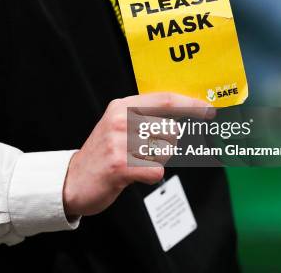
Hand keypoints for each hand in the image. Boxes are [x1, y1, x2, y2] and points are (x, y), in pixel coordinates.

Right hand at [63, 93, 214, 216]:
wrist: (72, 180)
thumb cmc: (102, 154)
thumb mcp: (117, 125)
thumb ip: (143, 116)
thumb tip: (181, 114)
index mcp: (121, 106)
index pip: (165, 100)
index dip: (190, 104)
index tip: (208, 109)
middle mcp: (121, 121)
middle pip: (171, 129)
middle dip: (166, 145)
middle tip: (145, 152)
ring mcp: (120, 143)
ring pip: (165, 151)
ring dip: (156, 161)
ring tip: (134, 162)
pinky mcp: (121, 166)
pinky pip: (157, 171)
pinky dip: (150, 176)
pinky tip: (133, 174)